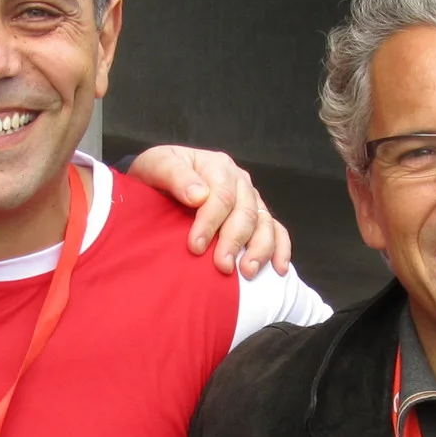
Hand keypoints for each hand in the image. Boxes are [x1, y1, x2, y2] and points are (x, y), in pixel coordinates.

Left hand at [126, 145, 293, 277]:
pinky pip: (277, 231)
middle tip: (221, 266)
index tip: (196, 246)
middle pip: (245, 213)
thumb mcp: (155, 165)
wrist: (159, 182)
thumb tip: (199, 195)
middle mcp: (240, 181)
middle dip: (234, 241)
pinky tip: (278, 268)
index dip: (210, 222)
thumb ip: (174, 175)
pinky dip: (280, 249)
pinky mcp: (257, 216)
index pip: (221, 196)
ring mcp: (251, 199)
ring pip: (264, 224)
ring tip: (247, 272)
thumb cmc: (157, 175)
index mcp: (218, 166)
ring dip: (259, 249)